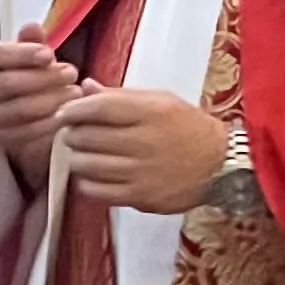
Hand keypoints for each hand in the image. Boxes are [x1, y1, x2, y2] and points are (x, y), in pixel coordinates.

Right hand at [0, 27, 76, 189]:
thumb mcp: (28, 55)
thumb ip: (31, 41)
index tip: (50, 54)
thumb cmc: (26, 74)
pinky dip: (50, 122)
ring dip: (51, 100)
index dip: (23, 54)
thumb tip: (33, 27)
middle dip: (43, 77)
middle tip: (71, 72)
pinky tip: (69, 112)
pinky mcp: (3, 138)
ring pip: (20, 109)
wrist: (20, 113)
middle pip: (8, 83)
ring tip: (75, 91)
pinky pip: (28, 131)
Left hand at [52, 86, 232, 214]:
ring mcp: (141, 172)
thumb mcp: (160, 101)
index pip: (97, 107)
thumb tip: (85, 86)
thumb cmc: (187, 127)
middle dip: (73, 134)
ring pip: (86, 165)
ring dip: (76, 158)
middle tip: (74, 134)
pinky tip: (92, 175)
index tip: (64, 113)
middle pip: (86, 136)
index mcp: (150, 111)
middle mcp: (144, 141)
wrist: (220, 165)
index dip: (73, 110)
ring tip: (81, 154)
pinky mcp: (140, 197)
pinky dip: (86, 183)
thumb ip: (121, 95)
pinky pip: (96, 191)